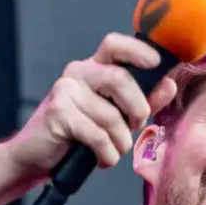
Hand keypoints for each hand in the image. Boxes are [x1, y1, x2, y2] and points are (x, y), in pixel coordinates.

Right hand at [5, 33, 177, 180]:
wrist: (36, 157)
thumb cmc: (79, 135)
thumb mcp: (117, 116)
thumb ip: (144, 100)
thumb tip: (169, 84)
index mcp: (93, 68)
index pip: (115, 45)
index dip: (138, 50)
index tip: (157, 64)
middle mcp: (78, 72)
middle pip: (121, 80)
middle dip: (137, 110)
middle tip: (134, 128)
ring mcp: (65, 90)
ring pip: (111, 115)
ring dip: (120, 142)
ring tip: (113, 150)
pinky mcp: (58, 112)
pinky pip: (97, 135)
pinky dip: (107, 154)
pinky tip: (102, 159)